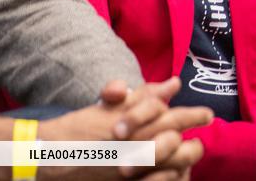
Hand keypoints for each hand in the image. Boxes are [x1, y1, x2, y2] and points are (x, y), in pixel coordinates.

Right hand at [38, 78, 211, 180]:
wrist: (47, 156)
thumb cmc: (80, 128)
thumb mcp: (110, 106)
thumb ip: (144, 95)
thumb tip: (174, 84)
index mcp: (134, 124)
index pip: (174, 117)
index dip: (195, 115)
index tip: (207, 114)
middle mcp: (135, 146)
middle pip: (177, 141)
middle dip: (195, 137)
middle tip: (205, 131)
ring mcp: (131, 168)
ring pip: (171, 164)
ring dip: (185, 157)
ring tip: (193, 150)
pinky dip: (168, 177)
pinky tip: (175, 171)